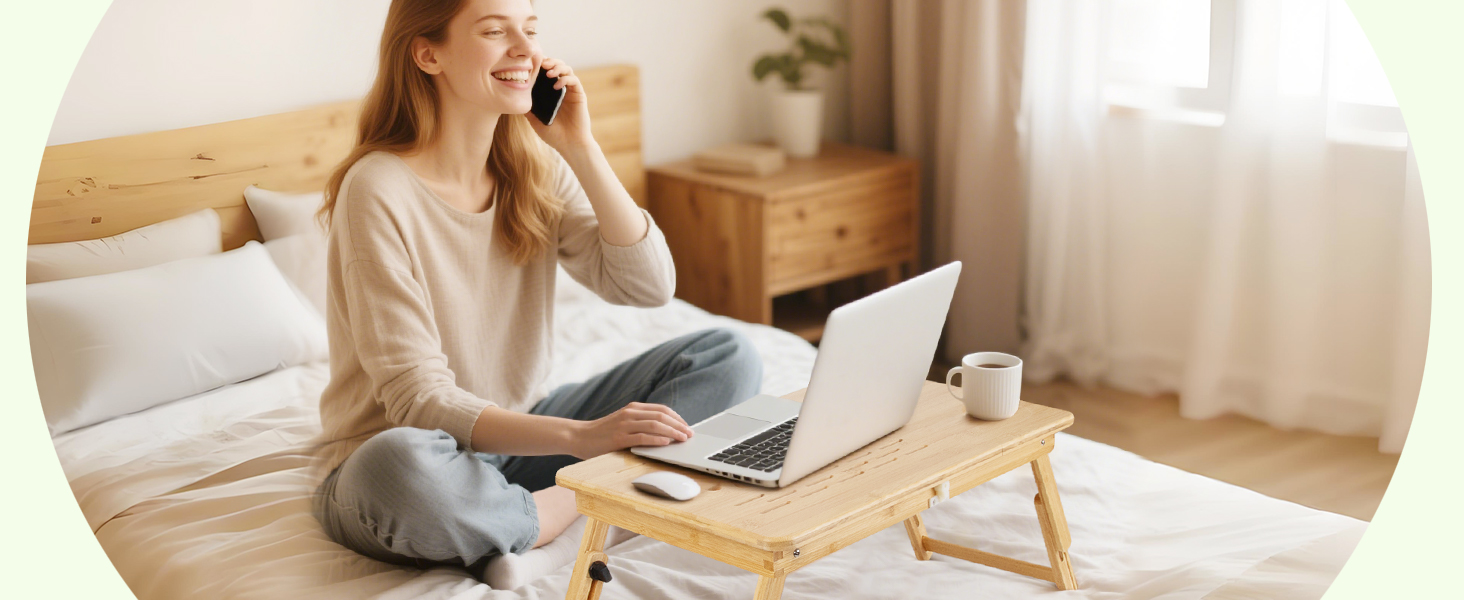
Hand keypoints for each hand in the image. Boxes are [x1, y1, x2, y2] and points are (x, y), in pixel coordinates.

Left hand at [527, 57, 593, 151]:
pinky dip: (565, 79)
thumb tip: (514, 98)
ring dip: (557, 67)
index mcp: (551, 93)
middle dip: (549, 61)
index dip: (540, 65)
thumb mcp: (535, 120)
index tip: (531, 63)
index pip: (546, 73)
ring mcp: (571, 92)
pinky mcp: (579, 95)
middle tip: (541, 63)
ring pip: (567, 69)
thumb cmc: (553, 135)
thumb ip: (527, 108)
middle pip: (557, 66)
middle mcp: (561, 89)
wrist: (569, 145)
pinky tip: (556, 85)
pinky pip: (574, 80)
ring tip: (548, 72)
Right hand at [570, 402, 695, 459]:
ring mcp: (624, 425)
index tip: (687, 427)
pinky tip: (666, 443)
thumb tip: (665, 433)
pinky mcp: (619, 438)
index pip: (662, 410)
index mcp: (633, 408)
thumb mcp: (623, 423)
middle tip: (690, 434)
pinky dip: (656, 440)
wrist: (579, 437)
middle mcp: (630, 413)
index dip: (677, 418)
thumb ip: (640, 424)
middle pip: (661, 416)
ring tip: (683, 439)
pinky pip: (642, 437)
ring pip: (655, 425)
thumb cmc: (603, 433)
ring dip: (672, 432)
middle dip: (679, 425)